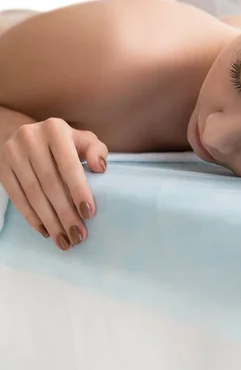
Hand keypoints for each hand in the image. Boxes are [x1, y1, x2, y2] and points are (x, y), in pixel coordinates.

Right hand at [0, 118, 107, 249]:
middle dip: (65, 213)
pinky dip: (32, 217)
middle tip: (77, 236)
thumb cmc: (62, 141)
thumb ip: (96, 150)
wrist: (24, 134)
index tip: (89, 214)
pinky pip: (17, 197)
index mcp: (55, 129)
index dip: (79, 191)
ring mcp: (13, 153)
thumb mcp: (82, 139)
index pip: (68, 165)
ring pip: (33, 194)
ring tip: (64, 240)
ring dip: (50, 221)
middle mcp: (31, 138)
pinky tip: (46, 231)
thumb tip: (100, 167)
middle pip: (50, 183)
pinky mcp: (2, 168)